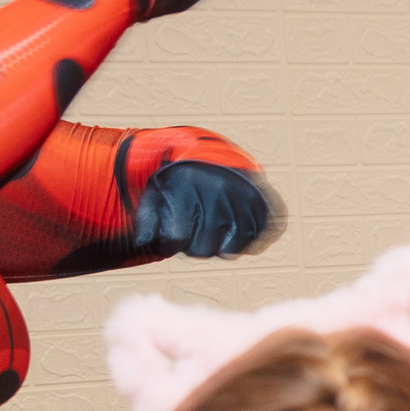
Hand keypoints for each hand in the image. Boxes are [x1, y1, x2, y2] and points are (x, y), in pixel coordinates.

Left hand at [133, 159, 279, 258]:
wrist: (216, 159)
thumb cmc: (180, 183)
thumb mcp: (155, 194)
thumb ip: (145, 220)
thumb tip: (143, 241)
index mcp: (188, 186)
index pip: (176, 238)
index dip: (171, 242)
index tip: (173, 232)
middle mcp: (219, 192)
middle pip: (202, 250)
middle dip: (194, 245)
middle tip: (195, 228)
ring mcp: (246, 200)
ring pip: (230, 251)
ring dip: (219, 245)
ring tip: (213, 227)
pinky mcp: (266, 208)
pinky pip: (254, 244)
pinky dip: (243, 243)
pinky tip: (232, 229)